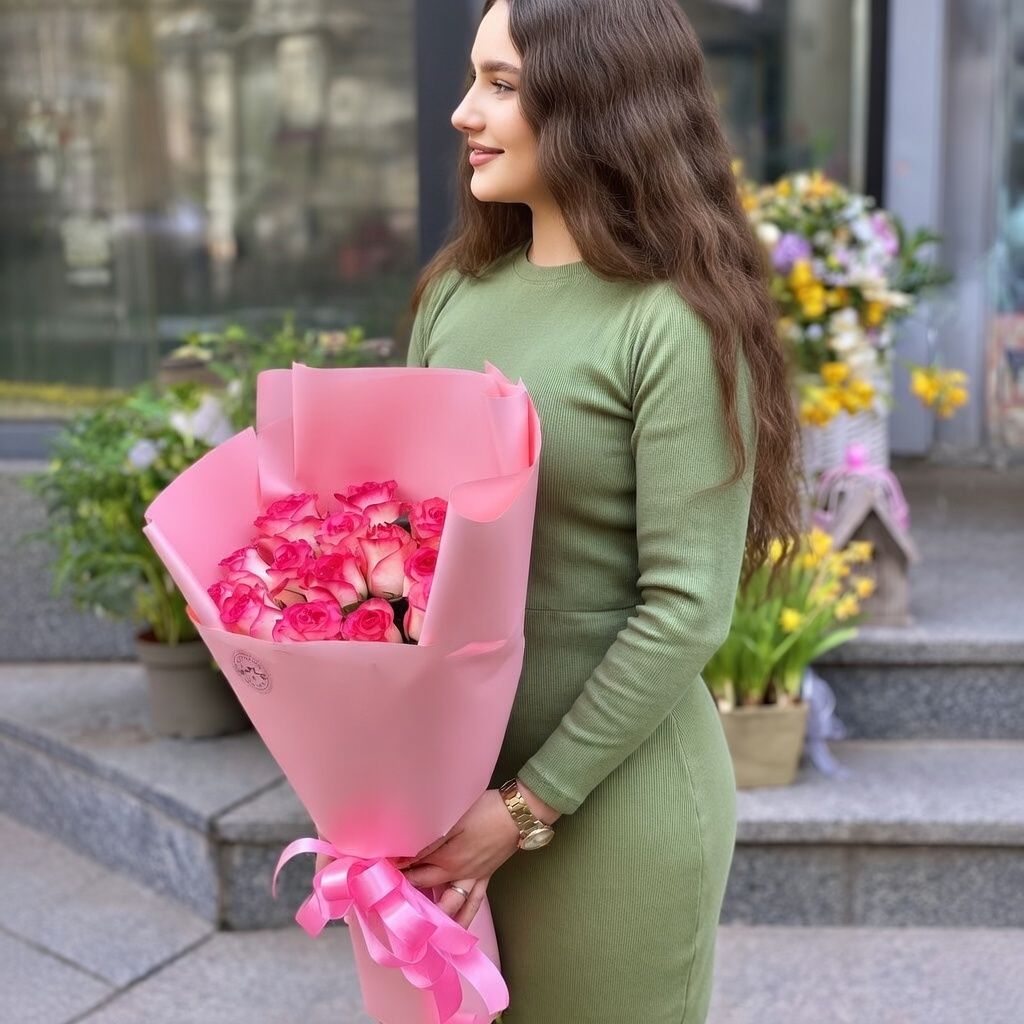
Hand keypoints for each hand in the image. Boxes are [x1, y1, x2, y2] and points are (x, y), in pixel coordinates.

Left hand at [395, 789, 523, 926]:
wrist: (516, 814)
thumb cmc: (485, 810)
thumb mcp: (454, 818)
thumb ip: (432, 838)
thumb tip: (410, 850)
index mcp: (445, 855)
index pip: (414, 864)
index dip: (395, 866)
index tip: (377, 869)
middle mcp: (456, 872)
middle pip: (425, 884)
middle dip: (404, 888)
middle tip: (386, 894)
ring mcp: (471, 877)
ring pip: (448, 903)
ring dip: (432, 913)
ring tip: (414, 925)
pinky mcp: (484, 877)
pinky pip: (473, 903)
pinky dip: (463, 918)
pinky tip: (456, 930)